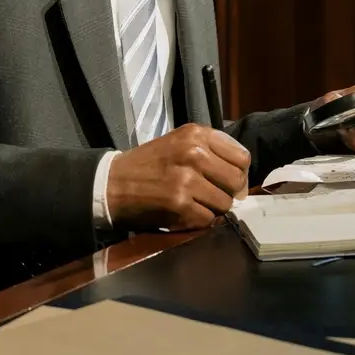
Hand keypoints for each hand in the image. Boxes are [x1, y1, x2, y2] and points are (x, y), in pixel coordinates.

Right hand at [106, 124, 250, 230]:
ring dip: (213, 208)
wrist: (112, 182)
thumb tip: (242, 181)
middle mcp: (194, 153)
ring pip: (225, 203)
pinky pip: (208, 219)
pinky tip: (183, 212)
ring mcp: (187, 178)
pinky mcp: (179, 203)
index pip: (242, 157)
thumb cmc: (150, 164)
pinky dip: (198, 220)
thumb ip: (212, 152)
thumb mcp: (180, 142)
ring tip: (194, 203)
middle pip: (237, 181)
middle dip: (229, 193)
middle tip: (212, 196)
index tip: (228, 182)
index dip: (239, 174)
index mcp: (197, 134)